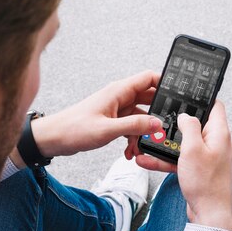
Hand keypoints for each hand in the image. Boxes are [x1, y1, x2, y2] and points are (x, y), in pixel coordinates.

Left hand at [29, 70, 162, 158]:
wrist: (53, 139)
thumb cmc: (73, 129)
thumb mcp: (108, 129)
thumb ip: (134, 125)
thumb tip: (157, 123)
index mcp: (118, 91)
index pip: (148, 78)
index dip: (165, 83)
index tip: (178, 95)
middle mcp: (119, 97)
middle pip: (148, 99)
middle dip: (157, 115)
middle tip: (164, 129)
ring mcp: (116, 109)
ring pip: (141, 117)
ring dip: (143, 133)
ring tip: (141, 147)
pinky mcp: (113, 121)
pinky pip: (131, 127)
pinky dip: (133, 139)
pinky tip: (129, 152)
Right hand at [137, 101, 231, 230]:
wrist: (210, 215)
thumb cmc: (206, 184)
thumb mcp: (193, 149)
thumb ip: (189, 127)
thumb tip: (185, 115)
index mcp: (219, 134)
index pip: (216, 106)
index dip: (202, 99)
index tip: (186, 95)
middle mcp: (216, 144)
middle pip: (196, 125)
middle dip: (176, 123)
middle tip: (160, 120)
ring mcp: (208, 158)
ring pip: (185, 145)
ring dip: (166, 144)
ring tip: (147, 143)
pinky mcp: (200, 171)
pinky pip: (181, 160)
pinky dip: (166, 160)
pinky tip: (147, 161)